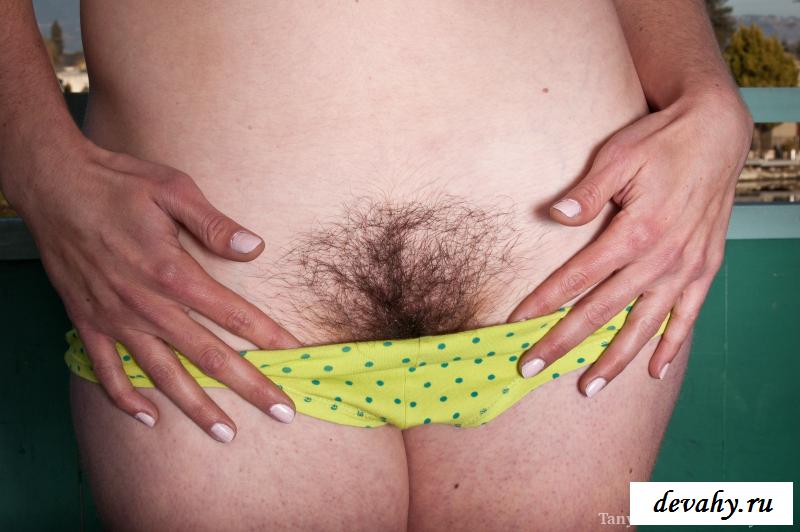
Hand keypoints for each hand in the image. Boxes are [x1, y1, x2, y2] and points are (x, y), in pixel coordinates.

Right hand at [15, 138, 299, 441]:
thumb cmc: (117, 183)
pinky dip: (125, 399)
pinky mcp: (88, 322)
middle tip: (282, 412)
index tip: (296, 357)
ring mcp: (116, 319)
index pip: (234, 314)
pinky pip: (106, 371)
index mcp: (173, 273)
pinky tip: (148, 417)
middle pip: (208, 356)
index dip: (269, 337)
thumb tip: (256, 247)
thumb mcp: (173, 189)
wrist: (52, 185)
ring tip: (225, 434)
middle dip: (249, 386)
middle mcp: (146, 305)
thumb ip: (215, 224)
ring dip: (196, 408)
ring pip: (163, 375)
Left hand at [509, 89, 752, 395]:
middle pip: (602, 311)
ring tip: (587, 387)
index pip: (577, 278)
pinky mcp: (705, 268)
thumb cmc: (660, 142)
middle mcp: (662, 258)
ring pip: (644, 326)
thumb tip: (555, 215)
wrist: (717, 132)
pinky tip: (655, 371)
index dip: (543, 302)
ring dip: (614, 360)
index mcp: (635, 232)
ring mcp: (686, 268)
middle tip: (531, 367)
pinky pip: (688, 317)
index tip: (515, 324)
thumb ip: (587, 193)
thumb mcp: (618, 157)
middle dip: (563, 342)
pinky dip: (672, 346)